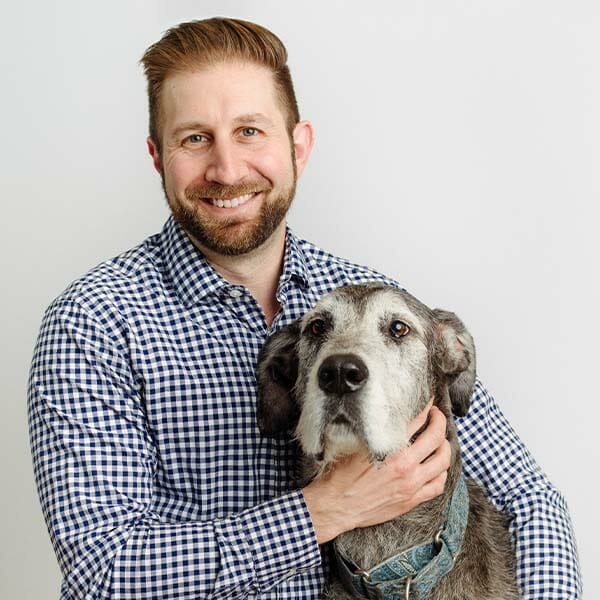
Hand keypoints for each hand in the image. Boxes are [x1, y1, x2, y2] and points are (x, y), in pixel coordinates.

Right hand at [302, 401, 449, 543]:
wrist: (337, 506)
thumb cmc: (341, 475)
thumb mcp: (355, 445)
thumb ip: (375, 430)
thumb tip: (387, 415)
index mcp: (391, 449)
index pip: (416, 420)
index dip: (425, 407)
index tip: (428, 402)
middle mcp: (406, 466)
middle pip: (435, 437)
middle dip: (439, 421)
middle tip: (436, 415)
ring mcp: (412, 484)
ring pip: (442, 461)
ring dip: (445, 446)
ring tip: (440, 439)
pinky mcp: (412, 499)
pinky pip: (438, 485)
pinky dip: (442, 473)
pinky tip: (438, 467)